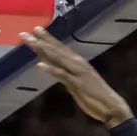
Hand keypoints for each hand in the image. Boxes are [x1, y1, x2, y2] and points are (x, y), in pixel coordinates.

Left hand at [20, 27, 134, 127]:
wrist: (111, 106)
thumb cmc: (96, 96)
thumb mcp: (77, 82)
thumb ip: (64, 74)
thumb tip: (51, 67)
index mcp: (78, 62)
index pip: (60, 48)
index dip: (47, 39)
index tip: (35, 29)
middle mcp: (77, 63)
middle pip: (56, 50)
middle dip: (40, 41)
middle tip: (24, 33)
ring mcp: (78, 72)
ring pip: (58, 58)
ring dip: (43, 49)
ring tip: (31, 42)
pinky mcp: (78, 83)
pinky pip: (62, 75)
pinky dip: (51, 69)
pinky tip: (39, 65)